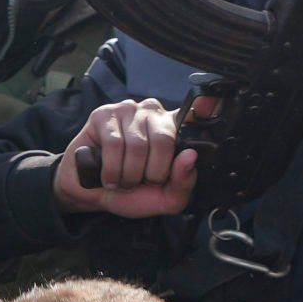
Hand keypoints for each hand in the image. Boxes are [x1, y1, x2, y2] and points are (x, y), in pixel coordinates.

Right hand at [52, 97, 197, 217]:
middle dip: (153, 172)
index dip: (204, 108)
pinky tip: (109, 175)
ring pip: (138, 145)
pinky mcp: (103, 115)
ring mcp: (128, 110)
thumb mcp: (164, 198)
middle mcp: (154, 114)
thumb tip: (190, 158)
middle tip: (142, 179)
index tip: (210, 103)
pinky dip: (112, 169)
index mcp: (174, 130)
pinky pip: (114, 143)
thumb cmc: (131, 191)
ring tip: (124, 178)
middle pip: (165, 139)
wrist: (92, 194)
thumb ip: (183, 183)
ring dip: (129, 174)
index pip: (195, 114)